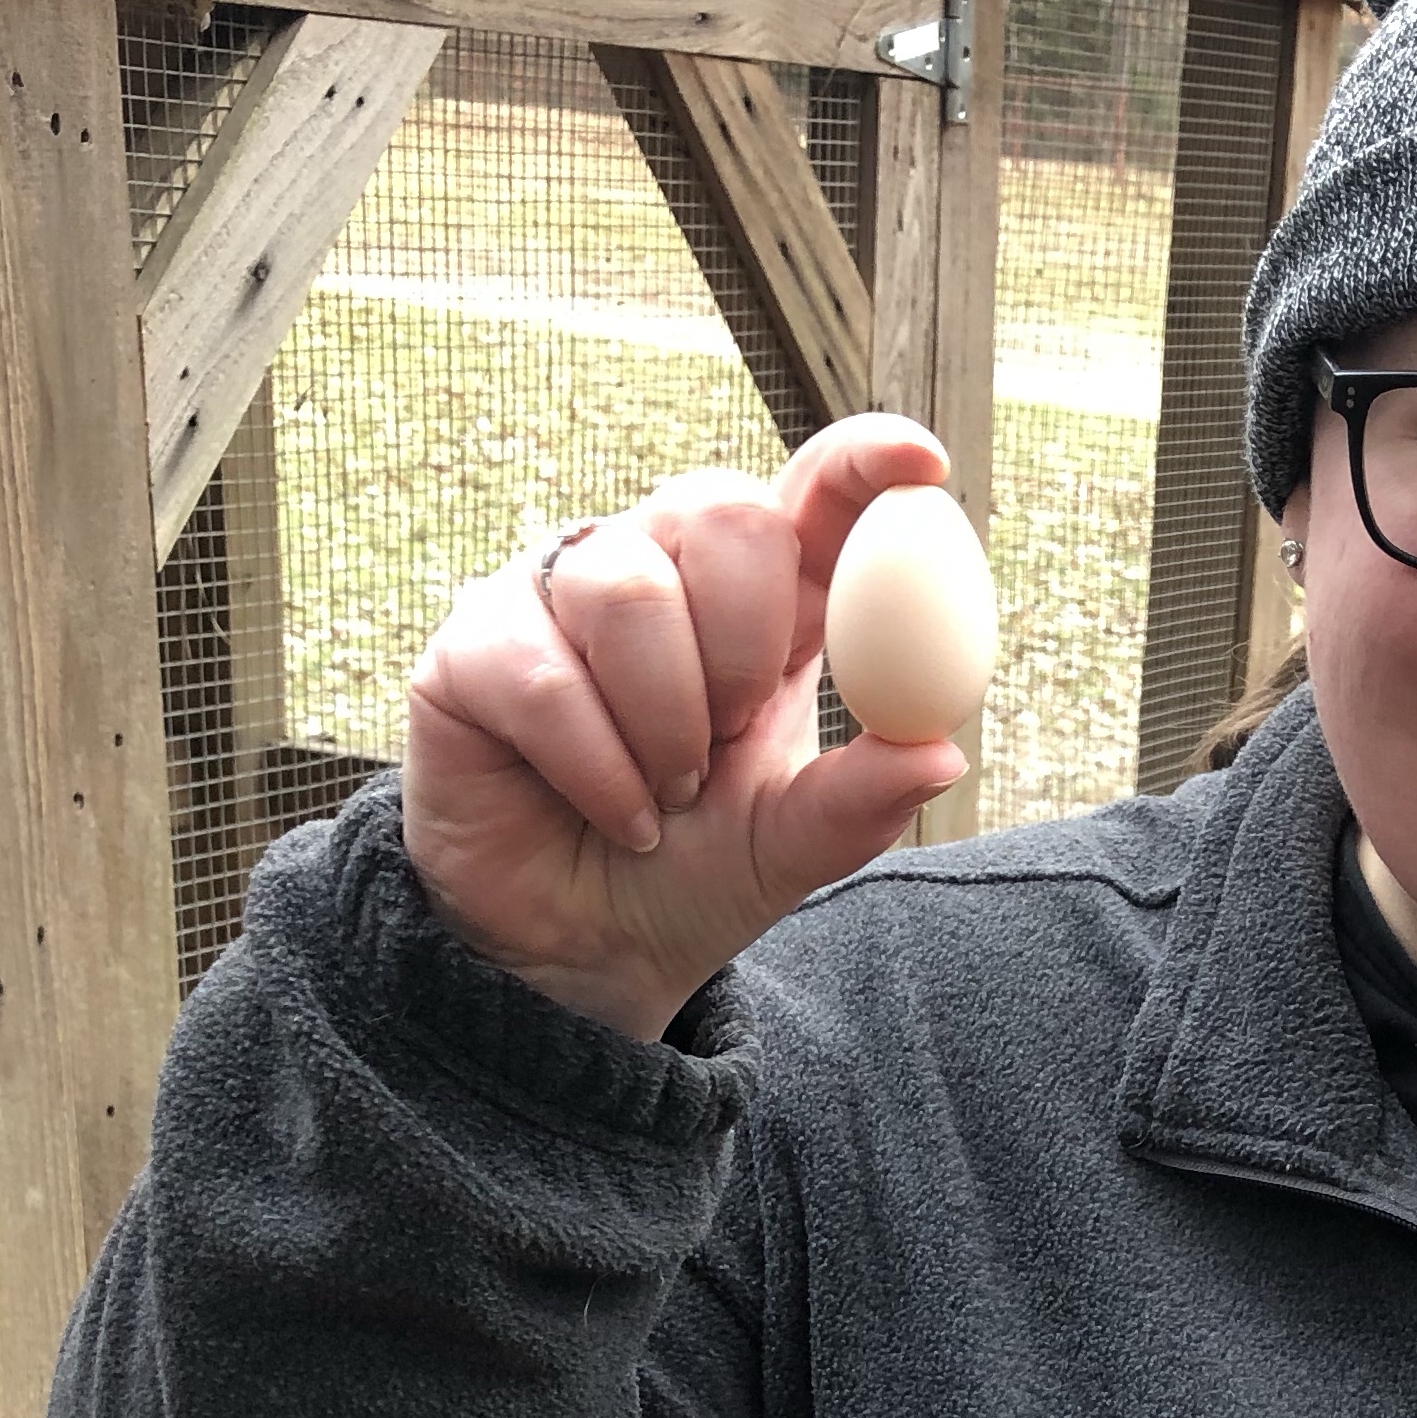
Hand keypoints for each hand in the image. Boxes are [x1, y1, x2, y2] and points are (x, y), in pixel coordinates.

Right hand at [401, 418, 971, 1040]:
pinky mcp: (474, 645)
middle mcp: (658, 570)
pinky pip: (548, 676)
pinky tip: (614, 814)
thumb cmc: (689, 876)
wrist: (582, 955)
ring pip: (628, 593)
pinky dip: (598, 769)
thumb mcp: (788, 846)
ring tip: (665, 794)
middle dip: (742, 643)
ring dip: (664, 725)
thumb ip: (859, 800)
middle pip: (721, 511)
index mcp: (756, 602)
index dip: (864, 462)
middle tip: (728, 738)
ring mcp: (558, 596)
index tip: (924, 467)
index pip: (812, 494)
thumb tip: (942, 754)